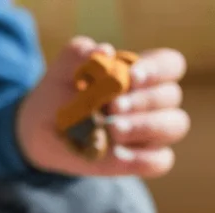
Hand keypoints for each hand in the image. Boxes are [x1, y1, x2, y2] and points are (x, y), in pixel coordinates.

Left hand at [17, 36, 188, 177]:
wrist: (40, 130)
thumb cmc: (60, 94)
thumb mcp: (62, 70)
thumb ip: (79, 54)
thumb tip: (102, 50)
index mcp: (143, 73)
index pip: (170, 64)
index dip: (156, 69)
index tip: (131, 75)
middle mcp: (154, 101)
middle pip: (171, 95)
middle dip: (143, 100)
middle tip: (114, 106)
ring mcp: (152, 131)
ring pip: (174, 125)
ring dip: (146, 126)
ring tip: (113, 128)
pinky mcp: (142, 159)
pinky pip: (159, 160)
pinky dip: (143, 158)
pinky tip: (117, 153)